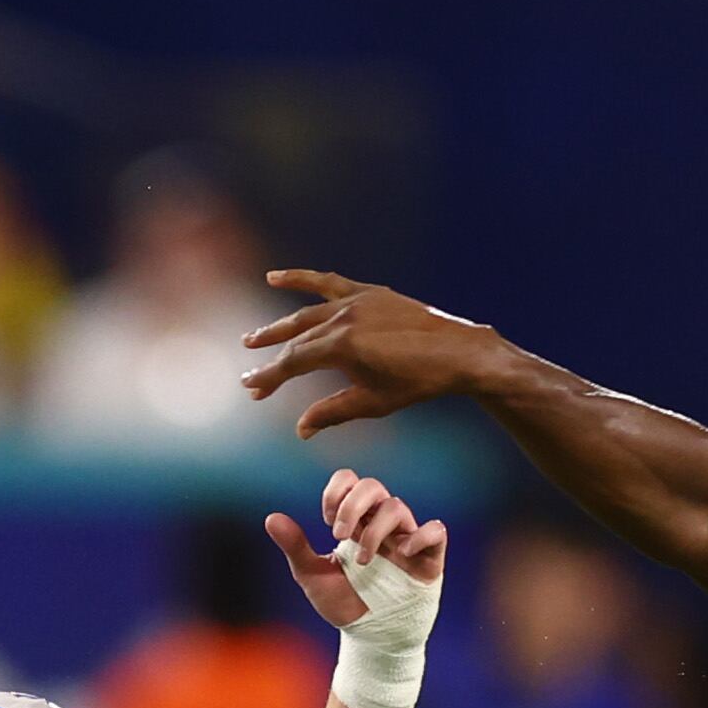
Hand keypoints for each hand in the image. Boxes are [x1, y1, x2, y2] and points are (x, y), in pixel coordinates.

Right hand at [239, 270, 511, 439]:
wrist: (458, 352)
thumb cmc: (417, 382)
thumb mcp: (372, 402)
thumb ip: (332, 412)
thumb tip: (300, 429)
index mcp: (342, 346)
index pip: (293, 362)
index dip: (269, 378)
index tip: (250, 389)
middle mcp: (344, 318)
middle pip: (295, 339)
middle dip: (270, 358)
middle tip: (249, 376)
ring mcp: (357, 301)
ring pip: (307, 313)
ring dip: (280, 326)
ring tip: (254, 337)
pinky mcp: (370, 292)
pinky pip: (328, 283)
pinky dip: (302, 279)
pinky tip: (276, 277)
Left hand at [264, 468, 449, 619]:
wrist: (369, 638)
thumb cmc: (344, 603)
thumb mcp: (313, 575)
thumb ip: (296, 547)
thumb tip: (271, 518)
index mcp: (356, 523)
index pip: (351, 482)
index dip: (337, 492)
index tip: (326, 520)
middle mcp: (382, 525)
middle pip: (374, 486)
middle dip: (352, 505)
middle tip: (338, 535)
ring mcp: (406, 539)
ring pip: (398, 507)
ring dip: (375, 530)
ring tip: (362, 560)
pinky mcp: (428, 559)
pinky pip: (436, 532)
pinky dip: (420, 536)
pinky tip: (402, 554)